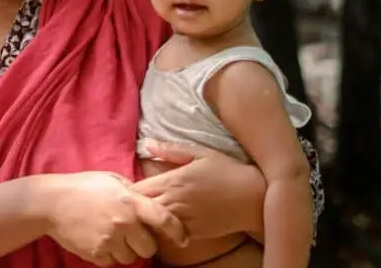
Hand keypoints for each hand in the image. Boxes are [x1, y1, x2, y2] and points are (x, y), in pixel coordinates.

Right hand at [41, 171, 187, 265]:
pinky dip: (108, 255)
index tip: (183, 239)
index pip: (163, 219)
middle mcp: (123, 223)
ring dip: (125, 250)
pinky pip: (112, 262)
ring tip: (110, 235)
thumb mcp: (111, 179)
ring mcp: (110, 240)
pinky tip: (98, 239)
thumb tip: (149, 200)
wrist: (51, 202)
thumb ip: (133, 191)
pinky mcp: (97, 254)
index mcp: (130, 201)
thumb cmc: (82, 186)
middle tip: (130, 233)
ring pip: (131, 258)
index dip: (177, 231)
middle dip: (142, 242)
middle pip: (149, 247)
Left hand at [131, 140, 265, 240]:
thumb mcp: (199, 153)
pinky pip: (168, 236)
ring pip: (151, 226)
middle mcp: (174, 202)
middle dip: (132, 207)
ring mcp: (182, 220)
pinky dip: (161, 231)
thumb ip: (170, 150)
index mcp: (172, 181)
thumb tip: (146, 143)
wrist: (253, 198)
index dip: (127, 190)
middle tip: (130, 203)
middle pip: (139, 210)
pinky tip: (162, 224)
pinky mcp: (192, 234)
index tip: (126, 188)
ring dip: (145, 220)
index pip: (136, 190)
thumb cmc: (226, 171)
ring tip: (144, 214)